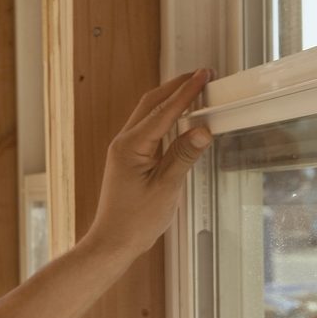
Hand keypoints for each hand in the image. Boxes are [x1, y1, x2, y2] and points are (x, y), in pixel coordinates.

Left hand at [85, 68, 213, 258]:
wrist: (113, 241)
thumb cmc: (135, 221)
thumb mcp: (166, 188)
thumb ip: (184, 156)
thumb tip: (202, 130)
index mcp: (129, 147)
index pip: (163, 111)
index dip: (186, 92)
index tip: (203, 76)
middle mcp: (123, 143)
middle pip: (152, 104)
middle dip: (176, 87)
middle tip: (201, 76)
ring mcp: (124, 150)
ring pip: (149, 115)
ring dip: (171, 100)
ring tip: (194, 89)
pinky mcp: (129, 159)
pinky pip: (149, 130)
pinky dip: (166, 118)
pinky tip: (180, 117)